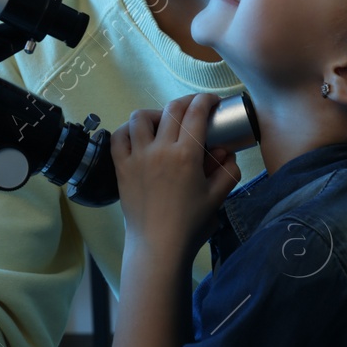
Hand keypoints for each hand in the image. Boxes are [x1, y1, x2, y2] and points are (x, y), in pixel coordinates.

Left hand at [111, 93, 240, 259]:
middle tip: (194, 107)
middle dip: (186, 101)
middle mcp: (160, 150)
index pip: (196, 113)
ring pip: (141, 117)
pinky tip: (138, 134)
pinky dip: (128, 129)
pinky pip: (119, 137)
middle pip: (172, 109)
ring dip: (155, 113)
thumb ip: (228, 171)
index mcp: (186, 155)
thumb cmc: (190, 225)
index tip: (212, 101)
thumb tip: (227, 152)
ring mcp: (137, 157)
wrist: (158, 246)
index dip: (206, 100)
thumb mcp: (217, 198)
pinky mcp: (121, 167)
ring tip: (164, 122)